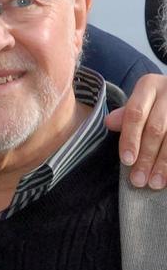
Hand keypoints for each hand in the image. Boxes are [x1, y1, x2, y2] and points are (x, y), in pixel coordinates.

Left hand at [107, 73, 166, 188]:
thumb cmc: (155, 102)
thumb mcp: (140, 102)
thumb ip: (126, 115)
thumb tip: (109, 123)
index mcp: (149, 86)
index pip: (135, 114)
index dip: (130, 138)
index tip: (126, 161)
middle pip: (156, 129)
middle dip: (146, 157)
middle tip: (138, 180)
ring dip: (164, 164)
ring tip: (155, 183)